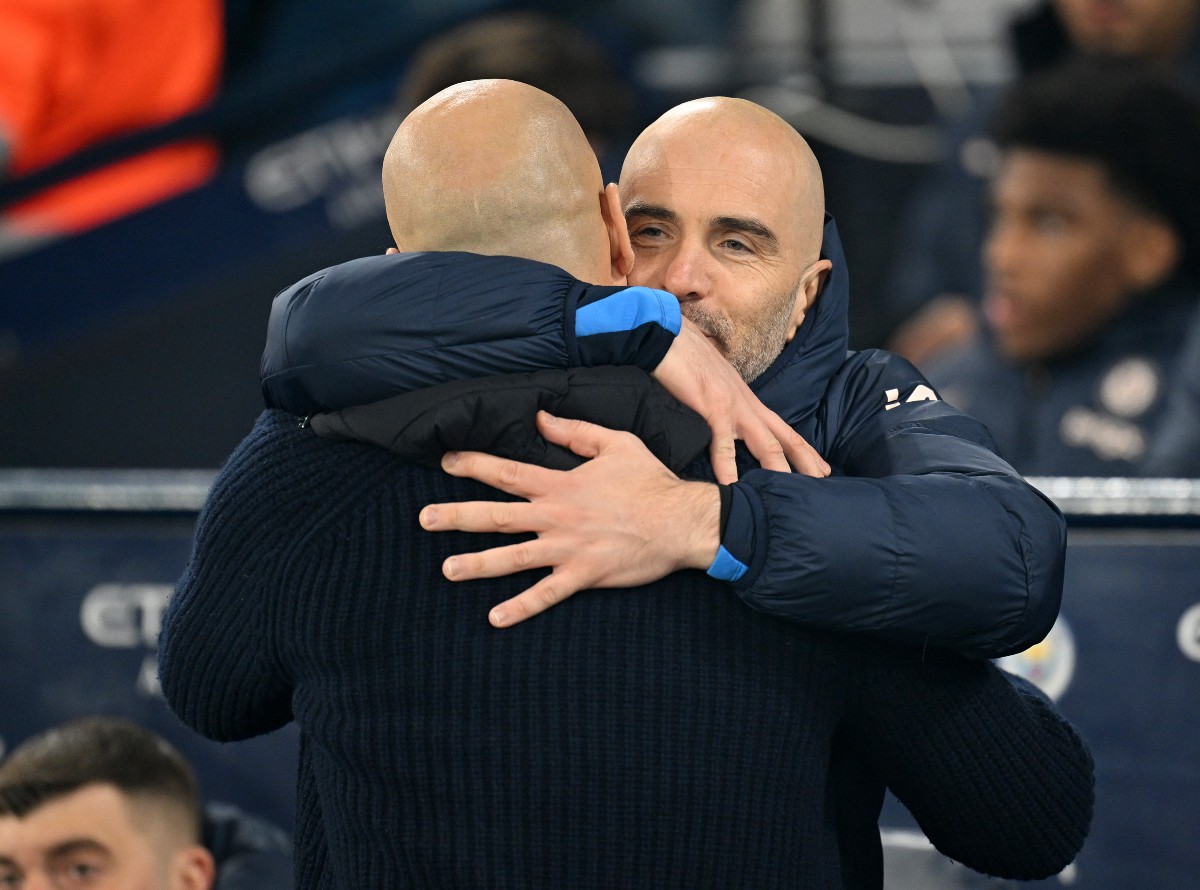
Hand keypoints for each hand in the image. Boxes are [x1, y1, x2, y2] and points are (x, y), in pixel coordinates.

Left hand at [419, 411, 720, 627]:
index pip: (508, 473)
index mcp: (561, 485)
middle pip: (497, 516)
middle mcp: (557, 516)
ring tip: (447, 570)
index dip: (474, 465)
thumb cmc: (651, 481)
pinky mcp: (583, 575)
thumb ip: (576, 432)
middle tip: (424, 519)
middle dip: (458, 517)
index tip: (445, 461)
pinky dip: (521, 607)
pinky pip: (546, 594)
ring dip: (477, 564)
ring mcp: (567, 549)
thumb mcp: (616, 444)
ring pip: (513, 558)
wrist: (681, 522)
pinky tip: (495, 618)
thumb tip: (540, 418)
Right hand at [653, 318, 829, 483]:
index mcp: (746, 399)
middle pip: (784, 438)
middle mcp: (746, 404)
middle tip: (823, 485)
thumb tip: (721, 423)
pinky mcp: (711, 408)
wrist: (664, 335)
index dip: (802, 449)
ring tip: (788, 495)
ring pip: (765, 444)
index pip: (782, 428)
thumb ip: (721, 404)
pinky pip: (721, 444)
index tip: (820, 468)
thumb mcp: (711, 384)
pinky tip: (730, 487)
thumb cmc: (682, 358)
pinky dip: (726, 468)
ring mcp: (731, 406)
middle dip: (806, 462)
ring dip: (779, 470)